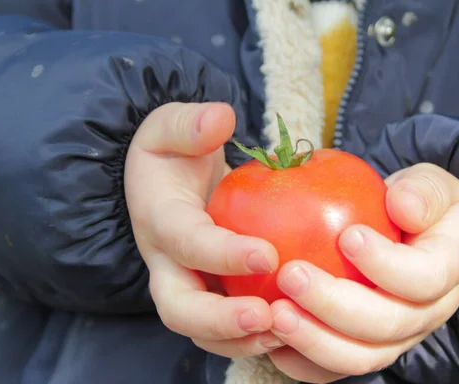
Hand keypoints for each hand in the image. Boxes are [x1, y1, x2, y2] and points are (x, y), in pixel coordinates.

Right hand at [124, 102, 283, 357]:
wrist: (164, 184)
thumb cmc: (172, 155)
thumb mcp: (170, 127)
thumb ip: (190, 123)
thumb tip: (221, 117)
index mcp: (159, 221)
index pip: (186, 242)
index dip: (222, 253)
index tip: (267, 254)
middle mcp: (167, 264)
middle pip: (181, 309)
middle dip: (221, 323)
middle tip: (266, 319)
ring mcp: (188, 284)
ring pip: (204, 331)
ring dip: (243, 340)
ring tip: (288, 334)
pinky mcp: (210, 294)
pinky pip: (229, 328)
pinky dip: (259, 336)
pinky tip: (299, 327)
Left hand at [267, 163, 458, 382]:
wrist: (415, 237)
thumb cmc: (418, 206)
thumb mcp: (432, 184)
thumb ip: (424, 191)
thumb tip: (402, 206)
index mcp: (448, 271)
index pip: (424, 279)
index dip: (386, 264)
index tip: (347, 237)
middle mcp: (426, 314)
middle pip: (386, 326)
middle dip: (334, 305)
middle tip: (291, 275)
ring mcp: (396, 338)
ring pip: (360, 357)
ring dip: (314, 339)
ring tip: (275, 313)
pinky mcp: (366, 348)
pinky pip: (334, 369)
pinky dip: (302, 361)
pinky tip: (271, 338)